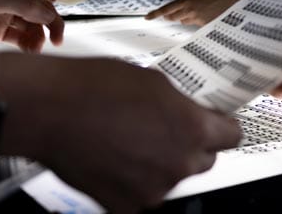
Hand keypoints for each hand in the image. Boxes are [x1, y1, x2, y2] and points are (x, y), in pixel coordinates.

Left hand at [0, 0, 67, 51]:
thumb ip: (24, 5)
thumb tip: (49, 14)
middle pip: (44, 2)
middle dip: (54, 19)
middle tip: (58, 37)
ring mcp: (7, 12)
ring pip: (35, 23)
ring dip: (41, 35)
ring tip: (37, 47)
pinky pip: (23, 37)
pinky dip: (30, 43)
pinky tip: (29, 49)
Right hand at [0, 55, 241, 212]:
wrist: (50, 111)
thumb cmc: (95, 88)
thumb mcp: (154, 81)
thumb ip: (180, 105)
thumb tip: (187, 113)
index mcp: (193, 130)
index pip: (231, 136)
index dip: (221, 126)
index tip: (214, 121)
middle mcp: (178, 166)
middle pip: (202, 160)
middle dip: (189, 145)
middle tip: (165, 127)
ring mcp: (151, 191)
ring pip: (169, 178)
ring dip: (158, 163)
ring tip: (129, 138)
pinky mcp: (123, 206)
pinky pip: (140, 194)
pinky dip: (132, 180)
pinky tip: (114, 156)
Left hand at [145, 0, 256, 25]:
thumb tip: (188, 4)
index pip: (168, 9)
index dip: (156, 14)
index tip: (147, 17)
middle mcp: (192, 11)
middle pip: (174, 17)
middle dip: (172, 15)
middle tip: (170, 13)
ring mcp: (200, 20)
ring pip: (185, 21)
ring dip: (185, 17)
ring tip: (194, 10)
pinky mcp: (207, 26)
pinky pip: (197, 25)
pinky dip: (197, 21)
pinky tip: (207, 14)